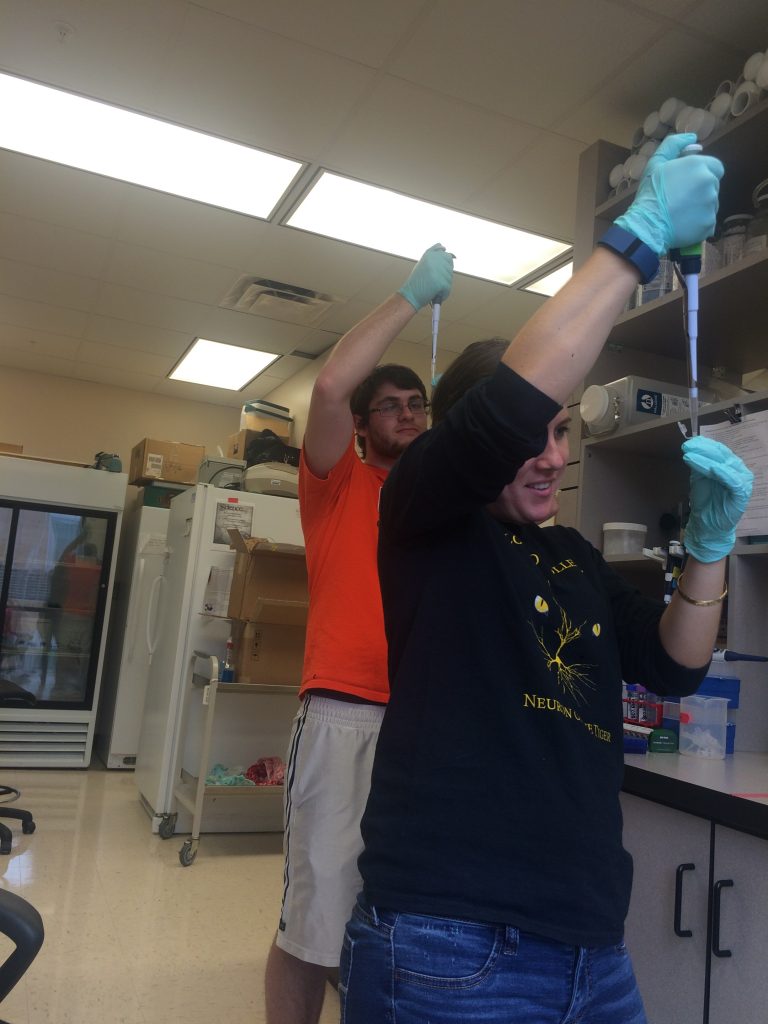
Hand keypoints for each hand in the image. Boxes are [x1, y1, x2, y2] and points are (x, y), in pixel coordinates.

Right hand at [397, 243, 453, 310]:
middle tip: (432, 280)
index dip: (444, 263)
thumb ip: (435, 257)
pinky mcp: (441, 282)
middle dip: (445, 274)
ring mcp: (438, 270)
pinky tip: (433, 293)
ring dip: (443, 285)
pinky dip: (443, 293)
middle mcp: (434, 259)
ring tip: (431, 286)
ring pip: (449, 278)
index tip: (437, 270)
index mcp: (429, 254)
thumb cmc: (416, 283)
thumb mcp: (424, 264)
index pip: (445, 254)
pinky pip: (448, 288)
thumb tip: (450, 253)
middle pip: (450, 265)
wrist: (410, 295)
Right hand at [614, 133, 723, 254]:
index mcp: (699, 165)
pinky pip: (708, 222)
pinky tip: (683, 225)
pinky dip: (699, 224)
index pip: (715, 167)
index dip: (702, 174)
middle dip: (701, 191)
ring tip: (680, 214)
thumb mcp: (656, 163)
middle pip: (713, 186)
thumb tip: (693, 138)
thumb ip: (674, 144)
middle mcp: (710, 182)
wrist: (646, 226)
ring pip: (711, 204)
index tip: (687, 184)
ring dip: (700, 208)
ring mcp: (712, 204)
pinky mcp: (710, 224)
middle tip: (680, 200)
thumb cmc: (650, 193)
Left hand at [682, 436, 752, 561]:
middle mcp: (738, 470)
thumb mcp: (699, 478)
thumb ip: (699, 464)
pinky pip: (733, 481)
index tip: (689, 441)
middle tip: (688, 446)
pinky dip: (723, 474)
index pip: (718, 450)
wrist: (708, 525)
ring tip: (690, 455)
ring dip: (708, 459)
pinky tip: (712, 468)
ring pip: (726, 465)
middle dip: (704, 449)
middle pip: (722, 455)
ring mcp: (742, 481)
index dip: (704, 444)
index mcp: (729, 465)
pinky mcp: (742, 494)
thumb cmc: (705, 501)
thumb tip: (692, 445)